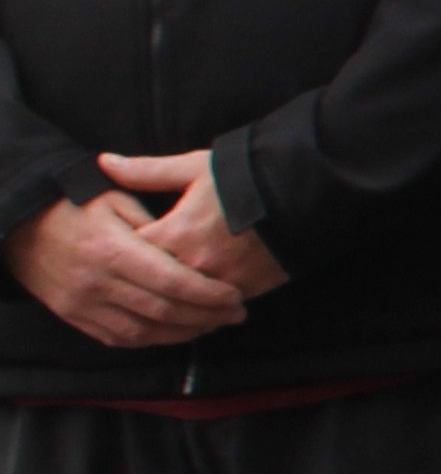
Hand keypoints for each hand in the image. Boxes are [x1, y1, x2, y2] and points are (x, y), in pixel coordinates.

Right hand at [5, 187, 249, 348]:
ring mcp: (82, 304)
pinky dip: (153, 339)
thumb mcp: (113, 197)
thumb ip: (152, 221)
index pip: (171, 281)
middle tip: (237, 314)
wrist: (18, 223)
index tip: (237, 296)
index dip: (209, 293)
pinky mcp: (73, 317)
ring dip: (185, 333)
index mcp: (111, 249)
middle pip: (163, 311)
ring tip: (214, 324)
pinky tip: (177, 332)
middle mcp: (96, 282)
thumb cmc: (73, 203)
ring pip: (144, 332)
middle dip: (207, 317)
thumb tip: (190, 244)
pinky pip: (120, 338)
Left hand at [98, 149, 286, 299]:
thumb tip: (104, 162)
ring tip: (164, 305)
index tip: (121, 253)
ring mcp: (221, 279)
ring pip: (183, 304)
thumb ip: (146, 171)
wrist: (303, 192)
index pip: (131, 254)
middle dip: (144, 285)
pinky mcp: (246, 289)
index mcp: (176, 231)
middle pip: (154, 285)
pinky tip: (196, 310)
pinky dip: (202, 311)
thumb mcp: (193, 168)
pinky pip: (213, 309)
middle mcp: (194, 261)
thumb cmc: (245, 176)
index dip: (123, 254)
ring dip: (172, 306)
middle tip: (133, 287)